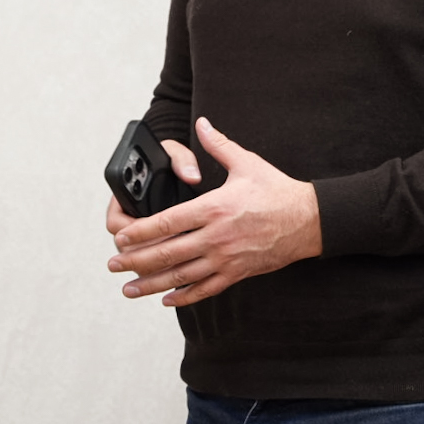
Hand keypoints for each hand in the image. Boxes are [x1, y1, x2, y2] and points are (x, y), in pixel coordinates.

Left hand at [107, 116, 321, 306]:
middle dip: (136, 260)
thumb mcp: (246, 163)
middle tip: (113, 264)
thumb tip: (202, 124)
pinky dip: (184, 296)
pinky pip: (205, 289)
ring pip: (182, 276)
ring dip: (152, 284)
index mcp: (215, 208)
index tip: (121, 237)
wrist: (309, 220)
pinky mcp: (237, 273)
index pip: (168, 222)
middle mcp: (217, 237)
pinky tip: (167, 299)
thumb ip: (218, 145)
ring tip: (129, 289)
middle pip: (168, 253)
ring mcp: (227, 258)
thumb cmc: (277, 191)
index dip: (141, 232)